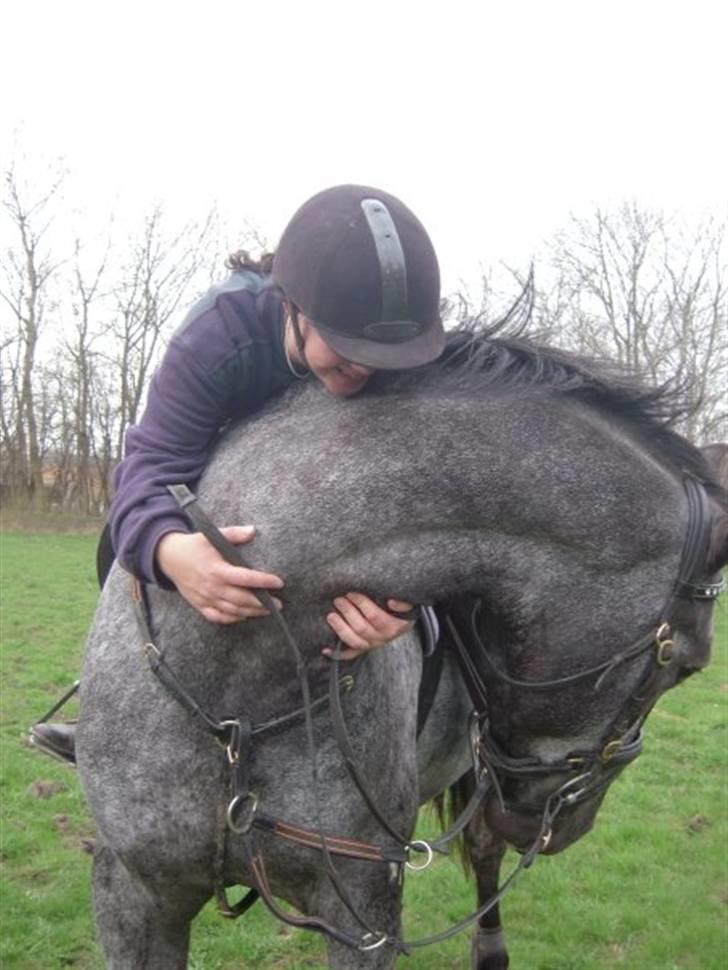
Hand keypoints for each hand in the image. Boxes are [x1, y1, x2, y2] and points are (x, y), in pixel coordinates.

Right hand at [155, 528, 283, 623]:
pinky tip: (244, 616)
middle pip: (242, 599)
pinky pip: (217, 617)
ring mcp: (205, 598)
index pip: (245, 578)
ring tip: (267, 611)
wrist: (168, 558)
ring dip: (251, 613)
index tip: (279, 582)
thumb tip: (253, 530)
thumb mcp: (212, 536)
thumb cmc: (193, 546)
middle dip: (262, 603)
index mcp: (217, 569)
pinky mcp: (199, 605)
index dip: (263, 581)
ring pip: (232, 611)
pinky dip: (232, 619)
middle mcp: (212, 587)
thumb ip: (234, 534)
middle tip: (279, 604)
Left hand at [322, 593, 413, 660]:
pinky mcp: (363, 649)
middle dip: (348, 612)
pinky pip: (350, 654)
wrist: (404, 621)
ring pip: (354, 641)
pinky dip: (337, 653)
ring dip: (340, 628)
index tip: (351, 593)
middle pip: (361, 628)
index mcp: (394, 626)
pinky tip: (326, 649)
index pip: (375, 617)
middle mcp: (382, 638)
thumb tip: (392, 602)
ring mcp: (372, 645)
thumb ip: (403, 603)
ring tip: (331, 615)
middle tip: (338, 600)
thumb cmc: (402, 609)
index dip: (361, 605)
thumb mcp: (409, 604)